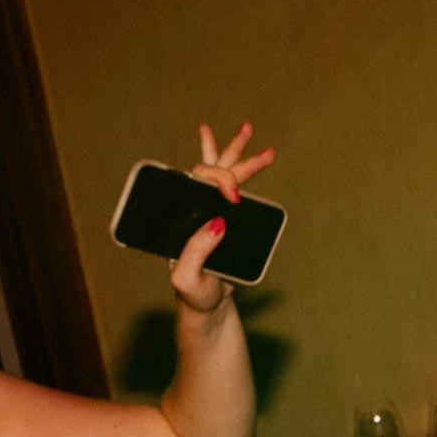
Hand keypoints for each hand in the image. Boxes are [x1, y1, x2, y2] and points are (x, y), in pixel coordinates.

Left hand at [170, 120, 276, 313]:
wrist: (205, 307)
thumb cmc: (192, 294)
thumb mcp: (186, 277)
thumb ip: (197, 250)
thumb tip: (218, 222)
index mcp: (179, 214)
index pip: (199, 182)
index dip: (220, 181)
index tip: (234, 199)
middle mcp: (193, 208)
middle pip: (211, 170)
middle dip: (231, 150)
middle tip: (248, 129)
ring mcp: (211, 213)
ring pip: (225, 176)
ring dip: (240, 154)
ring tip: (248, 129)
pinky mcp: (227, 223)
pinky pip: (236, 194)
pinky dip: (246, 177)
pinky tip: (256, 161)